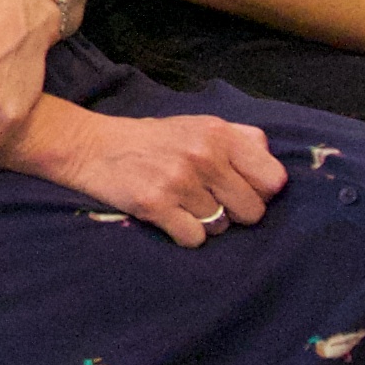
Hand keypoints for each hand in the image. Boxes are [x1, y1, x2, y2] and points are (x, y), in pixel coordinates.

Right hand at [19, 101, 285, 250]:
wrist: (90, 146)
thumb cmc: (152, 140)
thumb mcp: (197, 125)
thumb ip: (240, 138)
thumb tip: (272, 164)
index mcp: (219, 133)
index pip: (274, 179)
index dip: (261, 192)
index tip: (240, 190)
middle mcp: (203, 155)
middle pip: (252, 211)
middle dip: (234, 212)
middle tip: (208, 200)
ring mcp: (179, 181)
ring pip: (222, 228)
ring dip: (204, 222)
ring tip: (181, 203)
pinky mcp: (155, 204)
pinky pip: (194, 239)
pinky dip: (183, 234)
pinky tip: (168, 216)